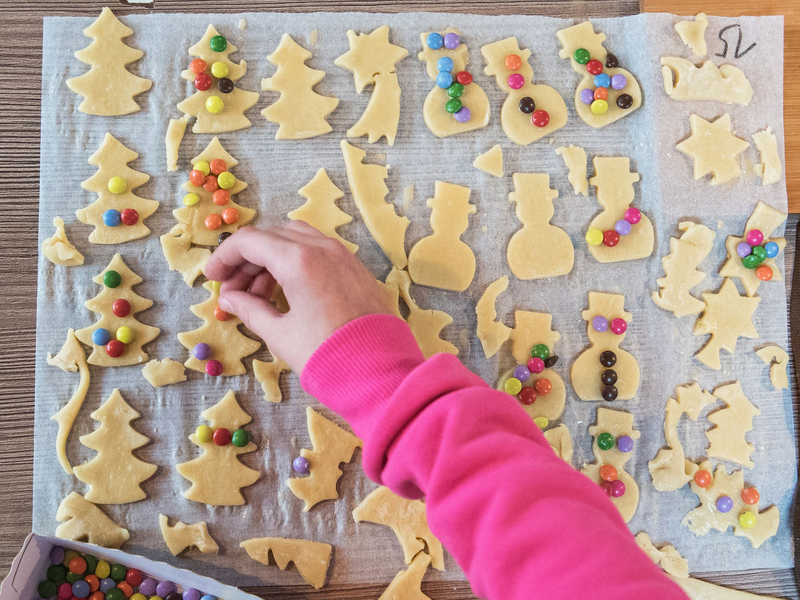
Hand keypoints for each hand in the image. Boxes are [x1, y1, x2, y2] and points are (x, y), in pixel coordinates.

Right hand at [204, 222, 394, 372]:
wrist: (380, 372)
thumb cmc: (327, 355)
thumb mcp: (280, 334)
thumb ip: (249, 309)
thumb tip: (230, 298)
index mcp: (299, 260)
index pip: (249, 241)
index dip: (223, 257)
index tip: (212, 278)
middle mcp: (322, 248)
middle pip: (271, 237)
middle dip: (246, 260)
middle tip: (232, 290)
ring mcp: (342, 255)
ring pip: (295, 240)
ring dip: (270, 260)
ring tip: (256, 295)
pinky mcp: (355, 268)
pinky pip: (317, 251)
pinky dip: (294, 262)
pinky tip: (285, 292)